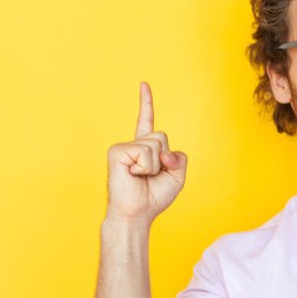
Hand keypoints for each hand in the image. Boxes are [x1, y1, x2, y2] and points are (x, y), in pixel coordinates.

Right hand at [105, 81, 187, 224]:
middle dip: (164, 158)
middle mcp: (133, 145)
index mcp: (145, 149)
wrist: (137, 213)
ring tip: (141, 177)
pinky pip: (145, 153)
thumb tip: (164, 151)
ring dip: (154, 166)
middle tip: (149, 176)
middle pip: (162, 136)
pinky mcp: (116, 152)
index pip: (147, 121)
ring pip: (155, 144)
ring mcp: (123, 147)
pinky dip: (145, 167)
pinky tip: (133, 175)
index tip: (144, 85)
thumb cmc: (153, 197)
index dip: (146, 103)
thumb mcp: (177, 177)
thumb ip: (179, 159)